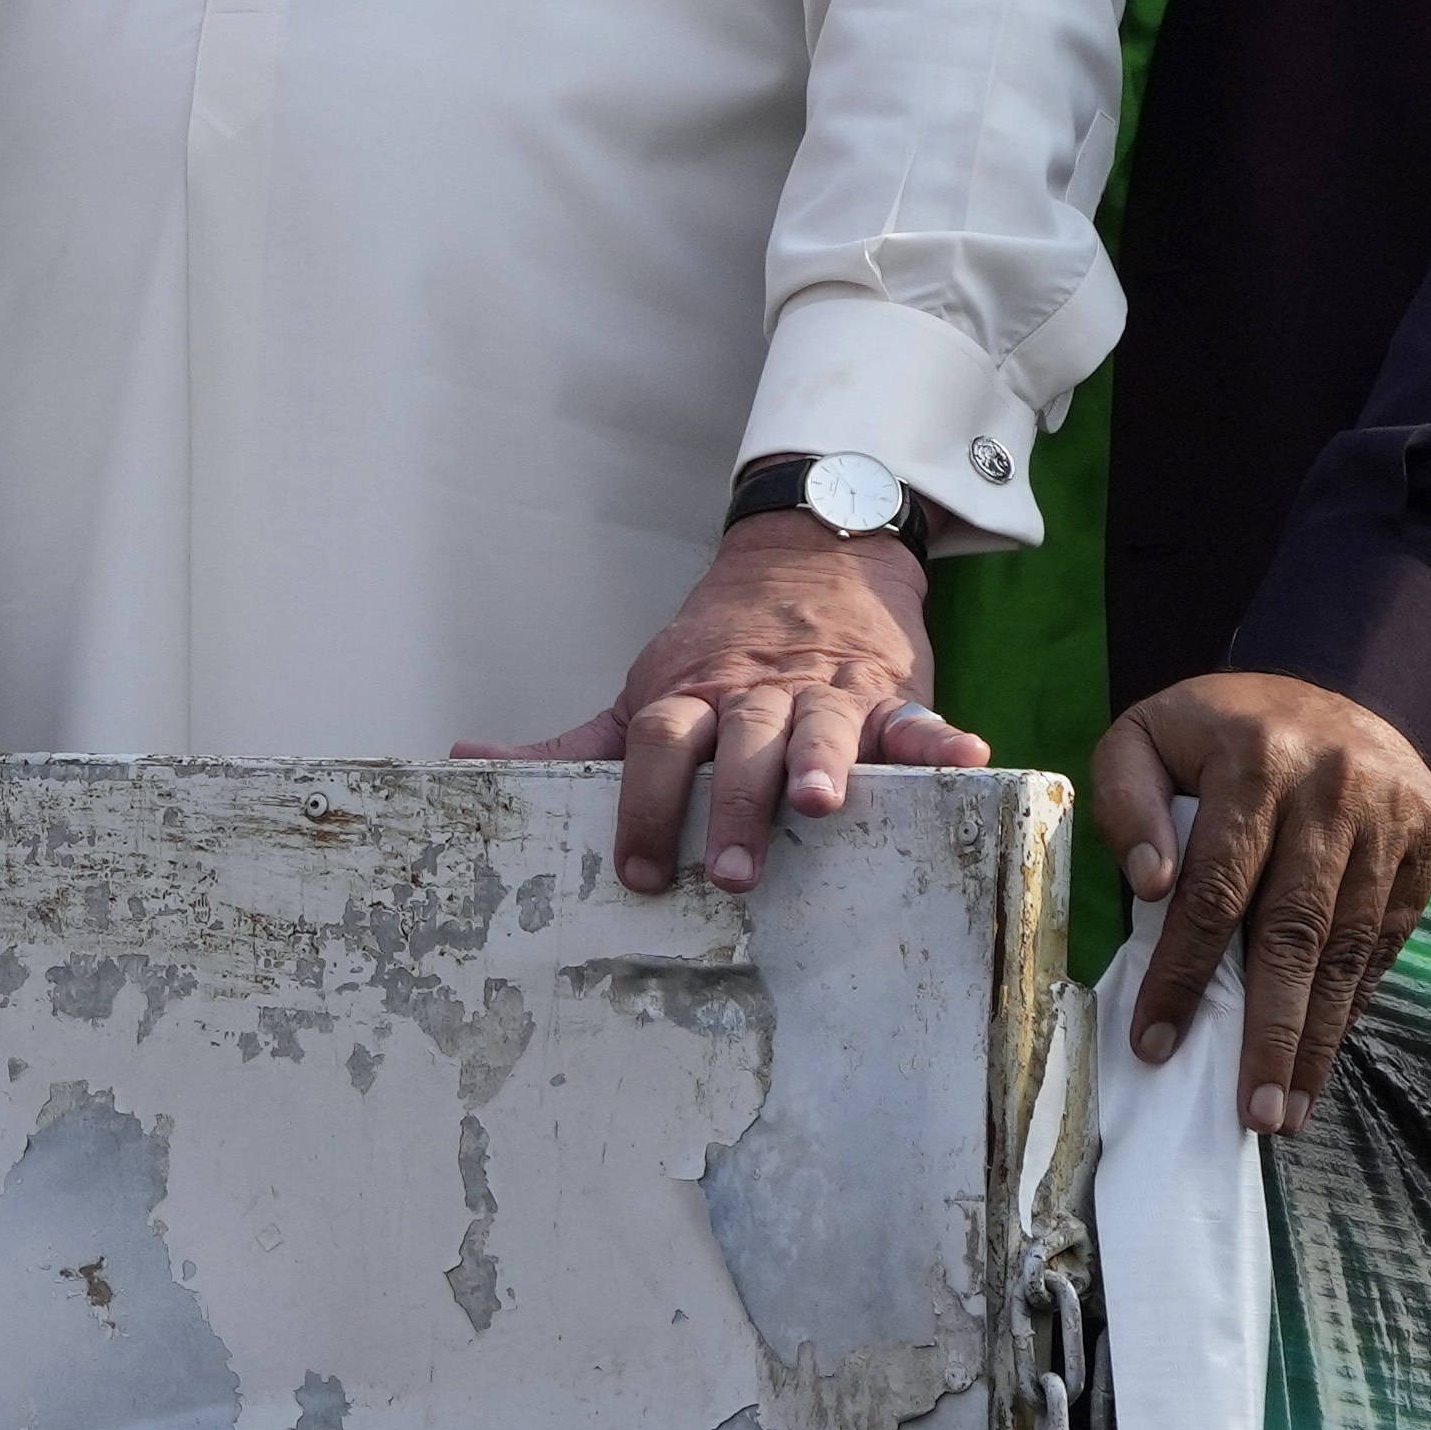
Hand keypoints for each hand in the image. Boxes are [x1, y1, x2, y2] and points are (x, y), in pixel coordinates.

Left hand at [475, 514, 975, 893]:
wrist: (801, 558)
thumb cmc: (714, 651)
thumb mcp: (644, 690)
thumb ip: (572, 743)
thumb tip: (464, 759)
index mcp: (691, 697)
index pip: (656, 745)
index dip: (645, 804)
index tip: (639, 870)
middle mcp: (755, 694)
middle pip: (738, 742)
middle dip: (733, 805)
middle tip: (735, 871)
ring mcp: (824, 691)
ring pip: (820, 728)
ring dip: (823, 766)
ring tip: (823, 807)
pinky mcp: (888, 693)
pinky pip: (916, 718)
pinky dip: (940, 739)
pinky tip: (966, 758)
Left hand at [1090, 668, 1430, 1130]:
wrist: (1340, 684)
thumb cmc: (1219, 729)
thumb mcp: (1147, 733)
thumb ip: (1126, 800)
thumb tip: (1150, 885)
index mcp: (1255, 757)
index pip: (1215, 885)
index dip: (1184, 969)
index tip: (1156, 1040)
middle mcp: (1334, 788)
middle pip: (1297, 931)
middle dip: (1272, 1031)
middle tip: (1253, 1112)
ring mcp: (1393, 816)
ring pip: (1351, 947)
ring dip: (1319, 1037)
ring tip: (1287, 1107)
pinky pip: (1389, 939)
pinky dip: (1354, 1000)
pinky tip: (1324, 1050)